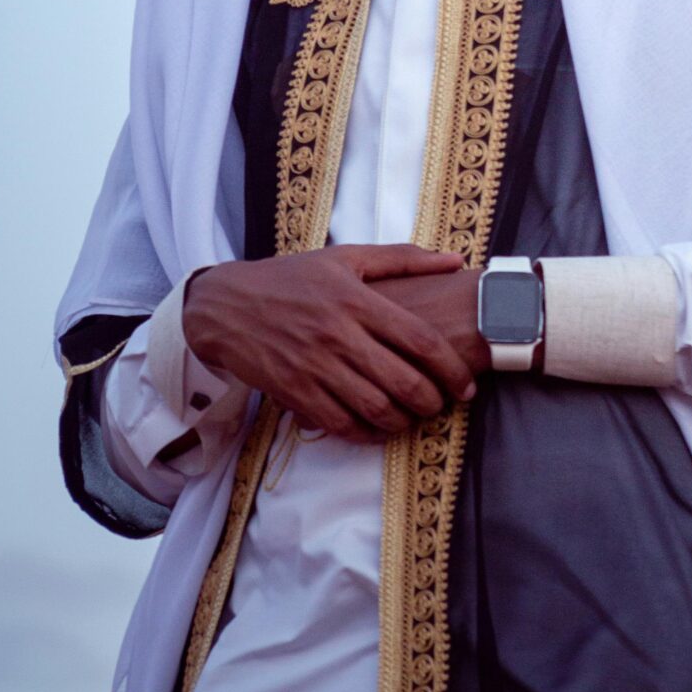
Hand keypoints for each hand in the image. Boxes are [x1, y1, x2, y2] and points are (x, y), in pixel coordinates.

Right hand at [183, 245, 476, 442]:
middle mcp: (337, 333)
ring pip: (374, 408)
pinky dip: (366, 434)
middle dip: (433, 401)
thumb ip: (402, 259)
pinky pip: (340, 424)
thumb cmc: (291, 279)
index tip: (466, 384)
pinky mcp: (293, 391)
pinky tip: (378, 428)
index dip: (451, 368)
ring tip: (413, 417)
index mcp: (356, 299)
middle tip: (442, 405)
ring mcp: (314, 365)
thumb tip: (454, 260)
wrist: (225, 306)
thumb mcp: (345, 258)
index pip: (419, 340)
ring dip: (404, 421)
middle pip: (403, 381)